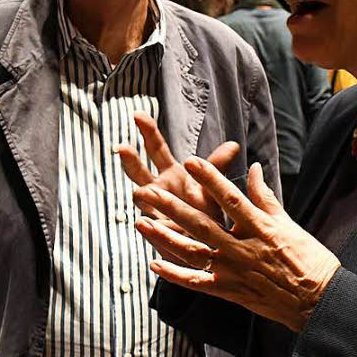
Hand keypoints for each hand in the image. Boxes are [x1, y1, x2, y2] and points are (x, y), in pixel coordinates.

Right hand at [116, 112, 239, 224]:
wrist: (208, 243)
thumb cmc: (209, 210)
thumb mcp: (213, 186)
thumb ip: (217, 166)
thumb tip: (234, 145)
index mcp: (171, 174)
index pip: (156, 148)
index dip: (147, 131)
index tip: (137, 114)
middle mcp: (158, 189)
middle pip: (138, 170)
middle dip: (130, 159)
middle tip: (122, 147)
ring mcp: (155, 211)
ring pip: (141, 199)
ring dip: (141, 195)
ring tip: (142, 193)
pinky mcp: (160, 232)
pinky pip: (151, 226)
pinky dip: (150, 225)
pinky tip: (145, 224)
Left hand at [133, 157, 340, 332]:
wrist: (318, 300)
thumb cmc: (309, 259)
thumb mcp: (289, 223)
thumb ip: (265, 197)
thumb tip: (255, 168)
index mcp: (260, 227)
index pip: (230, 198)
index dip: (210, 179)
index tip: (190, 161)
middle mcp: (242, 247)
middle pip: (201, 223)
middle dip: (171, 206)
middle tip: (147, 192)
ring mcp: (233, 271)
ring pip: (192, 252)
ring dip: (164, 238)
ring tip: (141, 223)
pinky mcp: (229, 291)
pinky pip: (197, 283)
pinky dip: (174, 275)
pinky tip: (154, 265)